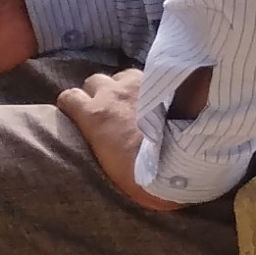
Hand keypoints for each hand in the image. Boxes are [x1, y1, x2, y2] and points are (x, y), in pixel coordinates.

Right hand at [53, 67, 180, 213]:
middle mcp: (113, 94)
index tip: (76, 115)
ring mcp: (140, 85)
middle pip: (95, 82)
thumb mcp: (111, 170)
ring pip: (122, 76)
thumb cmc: (145, 178)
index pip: (69, 97)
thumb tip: (102, 148)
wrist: (186, 162)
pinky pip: (148, 77)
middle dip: (98, 93)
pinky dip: (148, 88)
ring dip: (123, 87)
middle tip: (109, 111)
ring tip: (134, 104)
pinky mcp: (165, 83)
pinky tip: (159, 101)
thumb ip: (101, 148)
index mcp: (95, 116)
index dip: (71, 105)